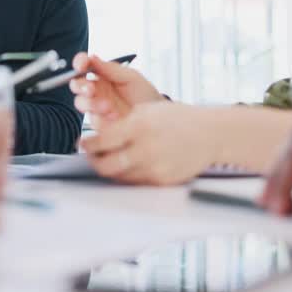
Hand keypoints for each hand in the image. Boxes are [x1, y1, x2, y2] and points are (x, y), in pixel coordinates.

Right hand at [69, 53, 163, 120]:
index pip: (85, 65)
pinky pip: (92, 119)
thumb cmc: (146, 96)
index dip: (80, 62)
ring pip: (80, 102)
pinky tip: (114, 118)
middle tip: (91, 90)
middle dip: (81, 86)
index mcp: (102, 75)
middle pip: (77, 84)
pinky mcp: (99, 123)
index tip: (81, 64)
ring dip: (91, 103)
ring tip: (109, 108)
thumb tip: (92, 57)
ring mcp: (96, 107)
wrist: (157, 119)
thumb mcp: (131, 78)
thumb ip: (110, 69)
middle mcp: (97, 90)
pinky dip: (101, 118)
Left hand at [79, 101, 217, 184]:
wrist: (209, 134)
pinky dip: (128, 175)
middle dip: (94, 161)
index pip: (102, 141)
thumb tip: (96, 132)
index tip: (83, 143)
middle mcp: (146, 148)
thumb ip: (122, 122)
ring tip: (108, 160)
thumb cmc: (178, 119)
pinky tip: (127, 166)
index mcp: (139, 126)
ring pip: (119, 176)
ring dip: (110, 169)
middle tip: (91, 156)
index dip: (88, 144)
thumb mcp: (147, 110)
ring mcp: (154, 167)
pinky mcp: (162, 180)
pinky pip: (135, 182)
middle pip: (106, 165)